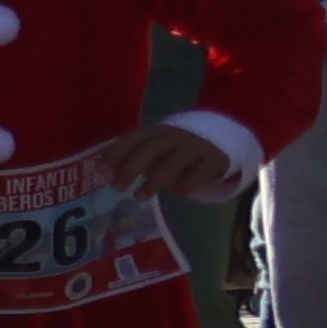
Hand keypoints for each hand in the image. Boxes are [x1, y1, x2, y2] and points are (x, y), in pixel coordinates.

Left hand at [105, 121, 248, 204]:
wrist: (223, 135)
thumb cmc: (177, 148)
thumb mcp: (156, 147)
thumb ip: (135, 157)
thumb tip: (107, 173)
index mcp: (155, 131)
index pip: (132, 139)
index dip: (115, 153)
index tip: (103, 171)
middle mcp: (174, 136)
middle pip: (149, 150)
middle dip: (130, 169)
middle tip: (118, 187)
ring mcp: (195, 147)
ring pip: (172, 164)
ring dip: (153, 182)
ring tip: (140, 196)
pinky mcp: (214, 159)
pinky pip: (198, 174)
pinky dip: (185, 185)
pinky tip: (178, 192)